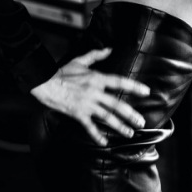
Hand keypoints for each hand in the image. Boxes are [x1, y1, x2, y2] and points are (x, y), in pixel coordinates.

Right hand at [30, 47, 149, 145]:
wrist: (45, 83)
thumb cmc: (62, 72)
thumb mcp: (80, 61)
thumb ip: (96, 55)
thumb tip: (109, 49)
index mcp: (96, 78)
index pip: (119, 82)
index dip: (133, 86)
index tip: (146, 91)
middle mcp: (94, 92)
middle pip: (116, 104)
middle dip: (130, 114)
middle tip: (141, 121)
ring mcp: (86, 104)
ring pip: (106, 117)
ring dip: (119, 126)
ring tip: (129, 133)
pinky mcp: (78, 114)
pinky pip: (89, 126)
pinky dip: (97, 135)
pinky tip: (104, 142)